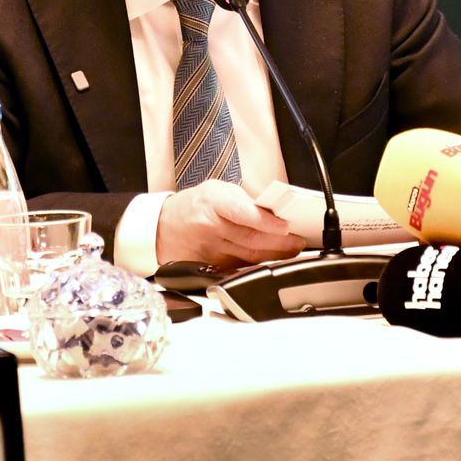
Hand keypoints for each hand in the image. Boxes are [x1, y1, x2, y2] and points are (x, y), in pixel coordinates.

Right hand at [155, 181, 304, 268]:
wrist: (163, 228)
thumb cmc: (193, 206)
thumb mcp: (217, 191)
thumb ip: (244, 201)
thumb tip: (273, 213)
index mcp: (213, 202)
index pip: (243, 213)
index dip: (266, 222)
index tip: (285, 226)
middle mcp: (211, 228)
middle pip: (251, 239)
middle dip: (280, 243)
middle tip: (298, 242)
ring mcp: (211, 251)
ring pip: (249, 258)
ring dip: (274, 257)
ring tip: (291, 252)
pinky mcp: (210, 268)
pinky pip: (240, 269)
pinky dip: (258, 267)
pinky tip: (271, 264)